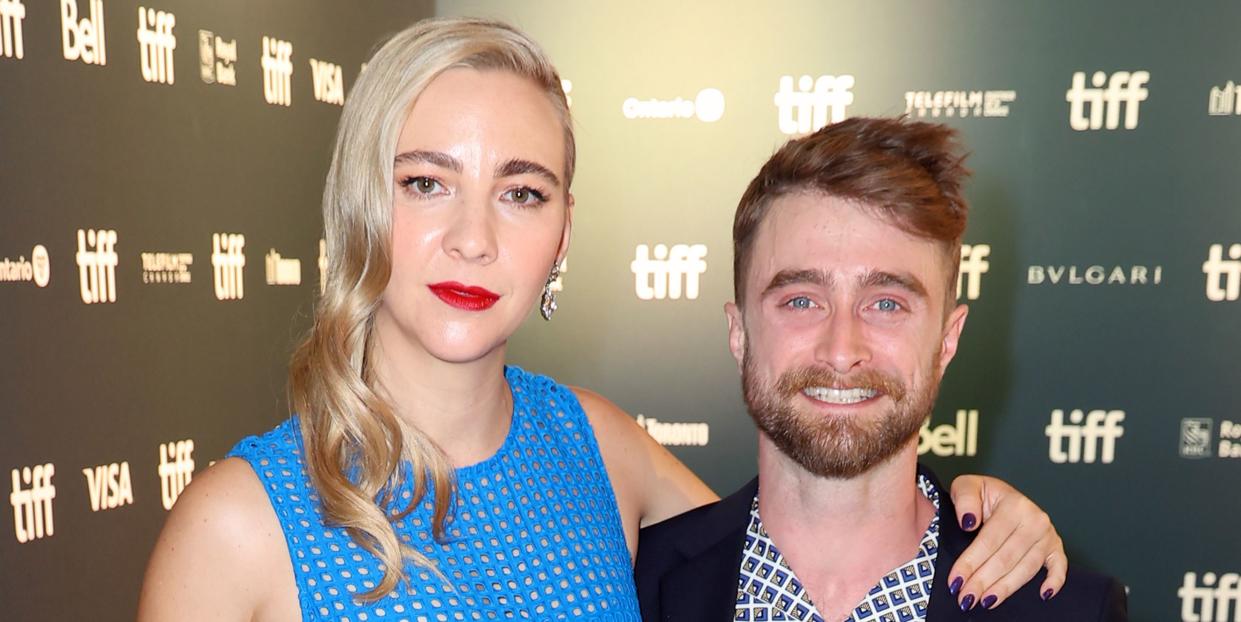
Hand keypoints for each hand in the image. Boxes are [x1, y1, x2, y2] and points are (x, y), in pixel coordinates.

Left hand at [945, 474, 1064, 610]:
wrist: (1001, 495)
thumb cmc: (983, 494)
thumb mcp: (967, 486)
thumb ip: (965, 500)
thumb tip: (968, 522)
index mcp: (1013, 504)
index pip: (989, 540)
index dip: (971, 562)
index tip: (956, 580)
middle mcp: (1035, 519)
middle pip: (1006, 558)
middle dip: (983, 580)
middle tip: (966, 598)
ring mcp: (1047, 534)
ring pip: (1026, 567)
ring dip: (1006, 587)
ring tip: (986, 601)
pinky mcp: (1056, 546)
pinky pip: (1059, 566)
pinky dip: (1054, 581)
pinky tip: (1043, 594)